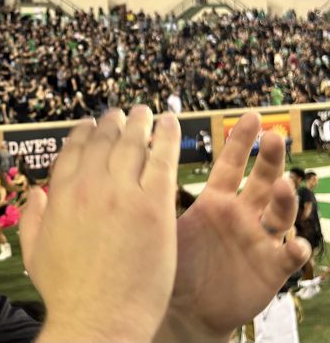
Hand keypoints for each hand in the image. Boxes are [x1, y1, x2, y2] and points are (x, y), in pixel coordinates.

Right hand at [20, 107, 180, 341]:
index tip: (90, 124)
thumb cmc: (67, 294)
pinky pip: (162, 161)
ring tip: (146, 112)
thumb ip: (32, 219)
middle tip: (121, 114)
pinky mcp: (154, 207)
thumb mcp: (34, 253)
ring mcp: (121, 194)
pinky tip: (170, 124)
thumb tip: (35, 195)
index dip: (82, 133)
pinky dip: (166, 138)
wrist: (97, 320)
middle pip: (102, 141)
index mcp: (59, 195)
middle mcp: (89, 186)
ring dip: (139, 123)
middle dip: (112, 122)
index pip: (71, 151)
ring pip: (132, 144)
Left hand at [155, 112, 311, 341]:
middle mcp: (240, 216)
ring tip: (284, 184)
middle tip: (274, 135)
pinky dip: (295, 250)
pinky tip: (297, 244)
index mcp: (215, 200)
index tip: (249, 116)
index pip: (230, 164)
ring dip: (286, 198)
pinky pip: (287, 258)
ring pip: (280, 213)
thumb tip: (130, 153)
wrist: (179, 310)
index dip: (241, 141)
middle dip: (269, 157)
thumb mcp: (159, 221)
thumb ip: (151, 190)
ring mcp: (256, 240)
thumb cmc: (168, 263)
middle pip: (261, 179)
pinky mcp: (268, 270)